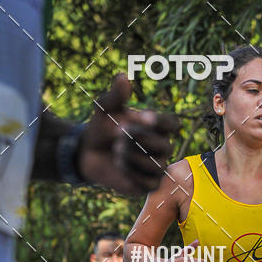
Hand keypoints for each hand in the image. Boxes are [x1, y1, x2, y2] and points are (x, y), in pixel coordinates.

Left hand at [78, 75, 180, 195]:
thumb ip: (115, 95)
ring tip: (116, 150)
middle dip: (140, 139)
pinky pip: (149, 182)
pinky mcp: (149, 185)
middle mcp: (162, 147)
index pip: (172, 124)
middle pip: (165, 146)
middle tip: (119, 134)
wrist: (89, 153)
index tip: (145, 117)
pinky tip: (119, 164)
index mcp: (157, 127)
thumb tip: (122, 77)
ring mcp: (157, 167)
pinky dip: (133, 173)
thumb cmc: (102, 127)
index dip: (161, 122)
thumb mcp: (104, 108)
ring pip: (156, 165)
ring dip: (133, 156)